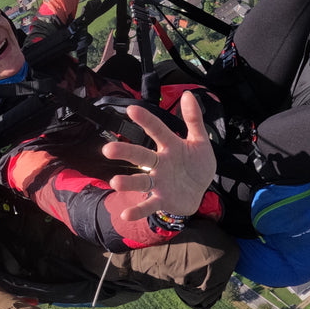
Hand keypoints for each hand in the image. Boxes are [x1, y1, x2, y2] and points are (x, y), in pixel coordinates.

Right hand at [101, 91, 214, 221]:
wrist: (201, 191)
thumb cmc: (196, 164)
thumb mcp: (200, 141)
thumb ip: (194, 119)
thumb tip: (187, 94)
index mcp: (170, 146)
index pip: (157, 130)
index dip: (146, 120)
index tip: (131, 110)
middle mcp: (160, 163)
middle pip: (141, 156)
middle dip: (125, 152)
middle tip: (108, 149)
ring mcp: (159, 182)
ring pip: (141, 180)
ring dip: (128, 182)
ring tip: (114, 182)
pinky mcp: (162, 199)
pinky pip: (148, 205)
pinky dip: (138, 210)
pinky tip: (125, 214)